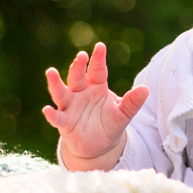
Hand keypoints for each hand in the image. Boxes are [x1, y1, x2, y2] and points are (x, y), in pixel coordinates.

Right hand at [42, 42, 148, 161]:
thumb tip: (145, 89)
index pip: (98, 70)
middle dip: (78, 66)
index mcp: (97, 87)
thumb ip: (132, 102)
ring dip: (56, 83)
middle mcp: (81, 93)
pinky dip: (51, 114)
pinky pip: (57, 117)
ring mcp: (70, 107)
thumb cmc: (109, 124)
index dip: (98, 59)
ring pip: (62, 93)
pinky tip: (47, 110)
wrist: (99, 146)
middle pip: (78, 77)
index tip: (100, 46)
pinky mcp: (64, 123)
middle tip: (81, 56)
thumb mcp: (123, 114)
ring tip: (51, 72)